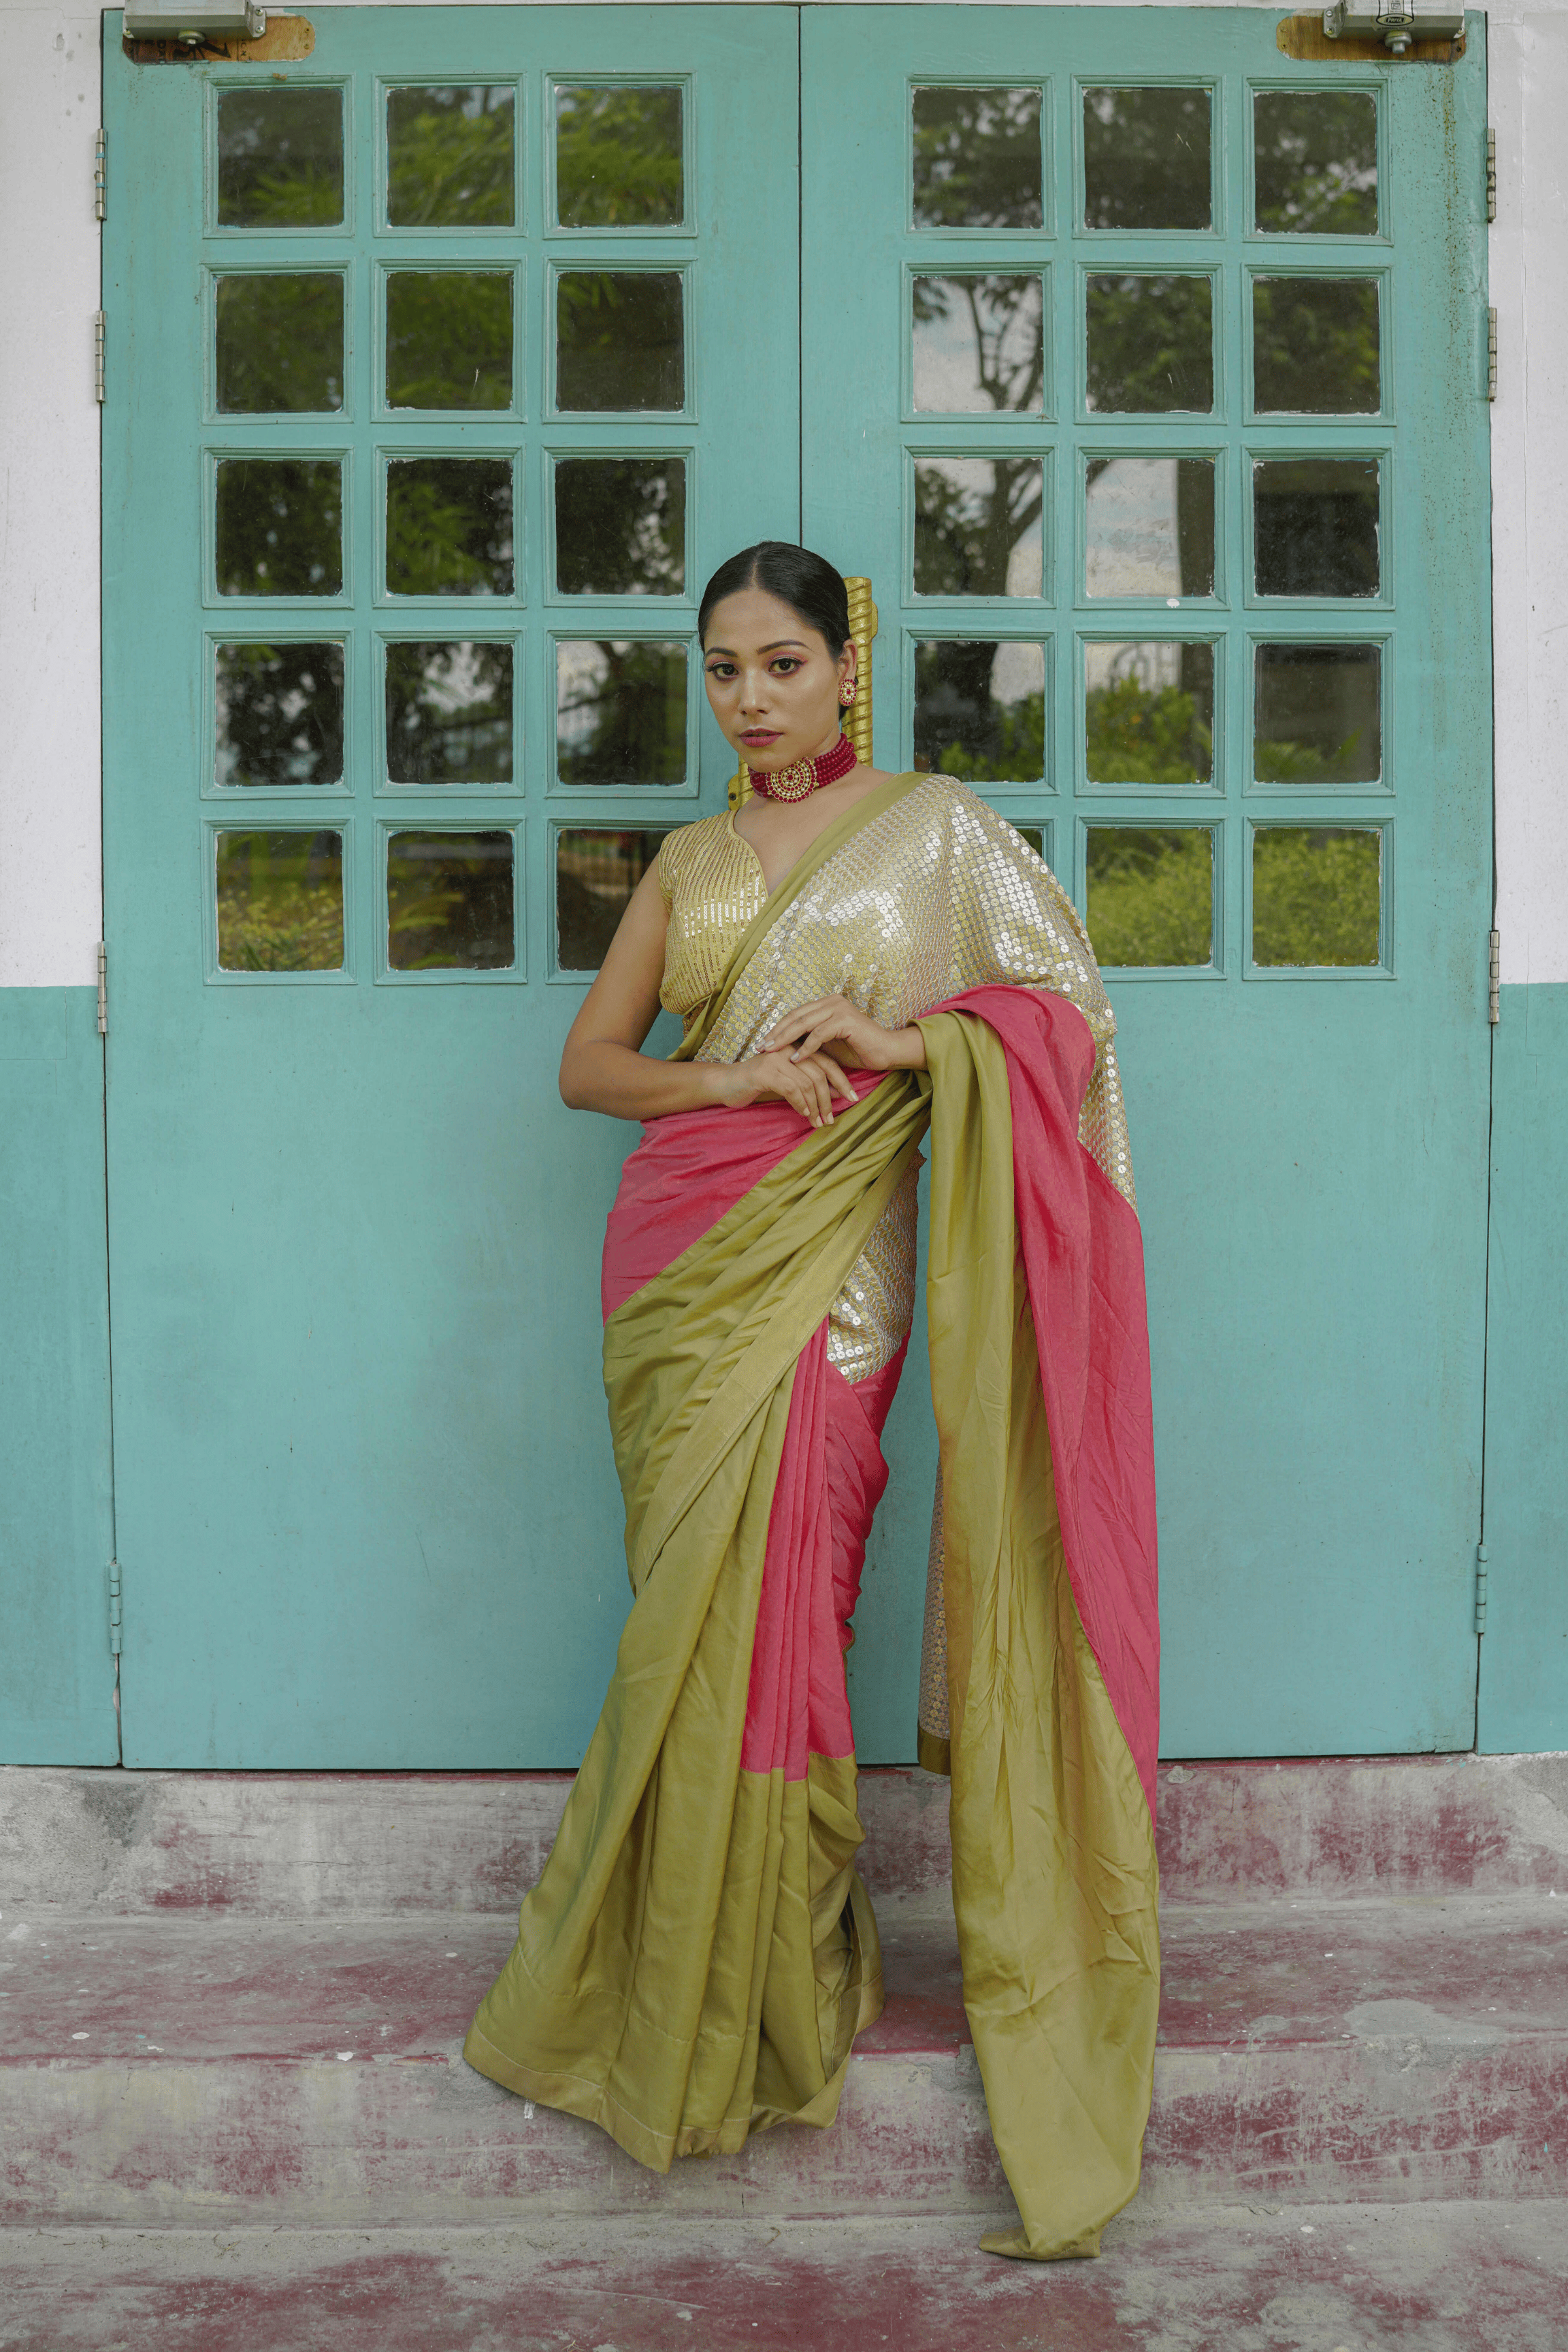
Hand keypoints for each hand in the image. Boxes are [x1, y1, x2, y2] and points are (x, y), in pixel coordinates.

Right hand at [718, 1046, 859, 1129]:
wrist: (727, 1083)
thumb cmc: (759, 1084)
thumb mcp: (789, 1082)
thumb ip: (810, 1084)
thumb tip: (836, 1093)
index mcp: (798, 1047)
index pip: (827, 1062)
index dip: (842, 1081)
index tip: (853, 1098)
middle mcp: (789, 1049)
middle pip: (821, 1071)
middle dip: (831, 1097)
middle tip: (833, 1118)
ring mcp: (777, 1058)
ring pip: (808, 1082)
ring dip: (816, 1106)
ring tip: (818, 1123)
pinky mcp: (766, 1071)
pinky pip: (792, 1088)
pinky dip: (800, 1104)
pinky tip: (803, 1114)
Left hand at [761, 995, 925, 1074]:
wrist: (886, 1052)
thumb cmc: (858, 1049)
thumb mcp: (827, 1044)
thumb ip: (808, 1039)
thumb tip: (784, 1045)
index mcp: (827, 1003)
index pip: (795, 1014)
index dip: (778, 1028)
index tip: (763, 1042)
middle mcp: (832, 1001)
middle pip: (796, 1016)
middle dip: (776, 1032)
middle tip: (760, 1046)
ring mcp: (839, 1008)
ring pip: (804, 1024)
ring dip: (785, 1039)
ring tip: (771, 1051)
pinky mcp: (845, 1020)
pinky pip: (819, 1034)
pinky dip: (805, 1048)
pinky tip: (795, 1059)